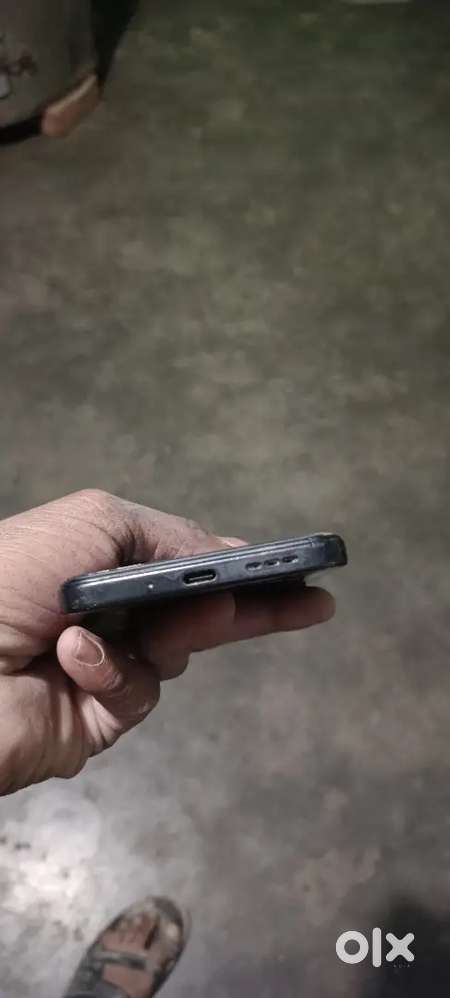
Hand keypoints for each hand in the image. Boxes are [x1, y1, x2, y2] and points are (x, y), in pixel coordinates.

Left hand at [0, 490, 334, 794]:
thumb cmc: (17, 576)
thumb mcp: (97, 523)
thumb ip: (169, 535)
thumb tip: (224, 554)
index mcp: (101, 560)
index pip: (182, 562)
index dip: (233, 566)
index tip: (287, 570)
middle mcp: (109, 611)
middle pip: (196, 610)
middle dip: (252, 606)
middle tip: (315, 604)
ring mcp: (106, 665)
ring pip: (176, 652)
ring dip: (168, 634)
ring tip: (156, 630)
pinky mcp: (101, 716)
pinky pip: (139, 692)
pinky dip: (113, 674)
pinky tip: (76, 660)